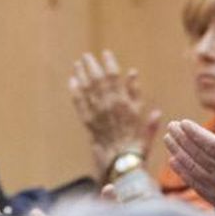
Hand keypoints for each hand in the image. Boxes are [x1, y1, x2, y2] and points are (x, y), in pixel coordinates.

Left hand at [69, 51, 161, 178]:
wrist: (120, 162)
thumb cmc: (135, 143)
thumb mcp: (143, 116)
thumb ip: (137, 96)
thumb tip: (133, 73)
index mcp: (123, 101)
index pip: (114, 77)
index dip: (109, 63)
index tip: (105, 53)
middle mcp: (108, 105)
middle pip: (97, 80)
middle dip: (91, 66)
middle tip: (86, 56)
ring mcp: (96, 113)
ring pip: (86, 89)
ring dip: (81, 75)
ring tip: (77, 64)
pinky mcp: (87, 122)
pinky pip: (79, 103)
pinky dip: (75, 91)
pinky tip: (72, 82)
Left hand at [163, 107, 214, 215]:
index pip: (212, 144)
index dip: (196, 133)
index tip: (184, 122)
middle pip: (197, 154)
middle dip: (182, 138)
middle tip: (171, 125)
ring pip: (193, 167)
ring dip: (178, 152)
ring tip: (167, 139)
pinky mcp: (214, 199)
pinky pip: (194, 183)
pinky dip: (183, 172)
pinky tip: (173, 162)